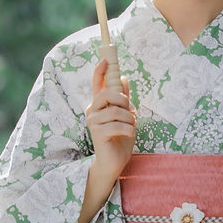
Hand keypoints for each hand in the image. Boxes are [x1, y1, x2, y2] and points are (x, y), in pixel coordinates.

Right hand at [84, 56, 135, 180]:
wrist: (114, 163)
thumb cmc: (119, 139)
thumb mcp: (125, 116)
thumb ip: (123, 99)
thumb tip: (124, 78)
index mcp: (98, 105)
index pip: (97, 84)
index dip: (100, 70)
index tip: (105, 59)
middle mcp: (92, 111)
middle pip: (107, 94)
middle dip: (123, 100)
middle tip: (129, 111)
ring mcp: (93, 122)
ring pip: (117, 110)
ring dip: (130, 119)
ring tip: (130, 127)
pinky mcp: (98, 133)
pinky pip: (118, 125)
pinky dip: (129, 129)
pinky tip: (128, 135)